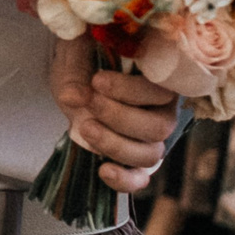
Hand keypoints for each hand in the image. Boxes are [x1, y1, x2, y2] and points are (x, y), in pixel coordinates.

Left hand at [50, 37, 177, 192]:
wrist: (76, 81)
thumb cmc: (85, 60)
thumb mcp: (78, 54)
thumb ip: (79, 68)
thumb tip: (72, 95)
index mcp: (159, 82)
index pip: (161, 92)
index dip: (129, 90)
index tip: (97, 81)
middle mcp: (163, 113)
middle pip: (159, 128)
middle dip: (118, 116)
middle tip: (89, 103)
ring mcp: (150, 139)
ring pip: (150, 154)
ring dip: (116, 144)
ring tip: (86, 128)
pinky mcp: (133, 160)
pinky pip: (139, 178)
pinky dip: (124, 180)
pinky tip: (102, 169)